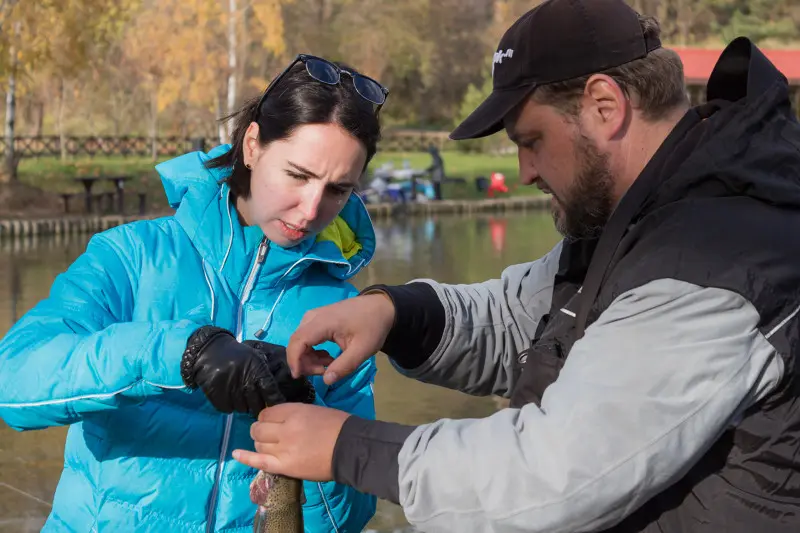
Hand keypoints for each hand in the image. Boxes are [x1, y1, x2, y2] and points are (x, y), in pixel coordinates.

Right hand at [181, 326, 314, 416]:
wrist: (209, 350)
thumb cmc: (237, 355)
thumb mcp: (255, 358)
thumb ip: (265, 375)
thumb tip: (276, 396)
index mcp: (257, 370)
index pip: (271, 391)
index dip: (275, 401)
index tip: (276, 406)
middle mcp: (245, 382)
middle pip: (257, 405)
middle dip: (258, 405)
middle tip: (255, 401)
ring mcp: (230, 390)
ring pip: (243, 409)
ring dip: (243, 405)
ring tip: (240, 395)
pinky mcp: (217, 396)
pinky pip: (228, 409)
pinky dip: (230, 405)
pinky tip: (229, 396)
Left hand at [232, 403, 350, 481]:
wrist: (350, 449)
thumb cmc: (339, 426)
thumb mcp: (315, 410)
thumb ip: (295, 414)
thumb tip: (280, 419)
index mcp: (295, 411)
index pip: (268, 413)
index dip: (267, 418)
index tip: (271, 422)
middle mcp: (285, 429)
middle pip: (259, 428)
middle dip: (260, 430)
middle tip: (268, 434)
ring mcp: (283, 448)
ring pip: (259, 444)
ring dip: (260, 444)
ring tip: (268, 446)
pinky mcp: (285, 466)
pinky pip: (259, 461)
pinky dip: (245, 457)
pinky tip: (235, 454)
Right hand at [287, 292, 394, 384]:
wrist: (380, 307)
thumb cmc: (372, 326)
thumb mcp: (363, 350)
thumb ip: (344, 366)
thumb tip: (326, 380)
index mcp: (323, 322)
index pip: (298, 341)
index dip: (294, 360)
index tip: (299, 377)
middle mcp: (313, 317)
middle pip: (296, 342)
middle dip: (304, 362)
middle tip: (323, 372)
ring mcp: (314, 316)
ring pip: (300, 340)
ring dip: (309, 357)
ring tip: (329, 364)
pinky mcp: (317, 318)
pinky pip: (306, 337)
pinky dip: (312, 351)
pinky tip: (328, 357)